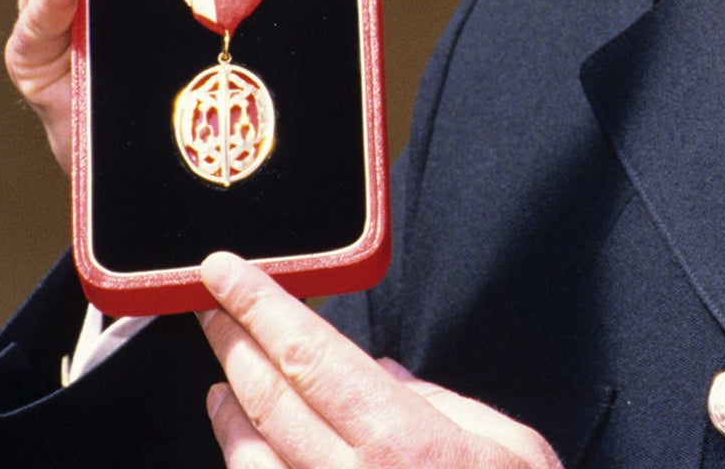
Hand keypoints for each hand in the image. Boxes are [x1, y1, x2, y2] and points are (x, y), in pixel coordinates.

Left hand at [198, 252, 559, 467]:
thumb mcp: (513, 450)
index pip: (310, 357)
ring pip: (248, 460)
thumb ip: (444, 404)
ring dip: (229, 411)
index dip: (263, 307)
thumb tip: (387, 376)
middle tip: (211, 308)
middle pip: (267, 399)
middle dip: (232, 343)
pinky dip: (245, 468)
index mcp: (403, 445)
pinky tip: (245, 451)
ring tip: (222, 382)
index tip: (228, 274)